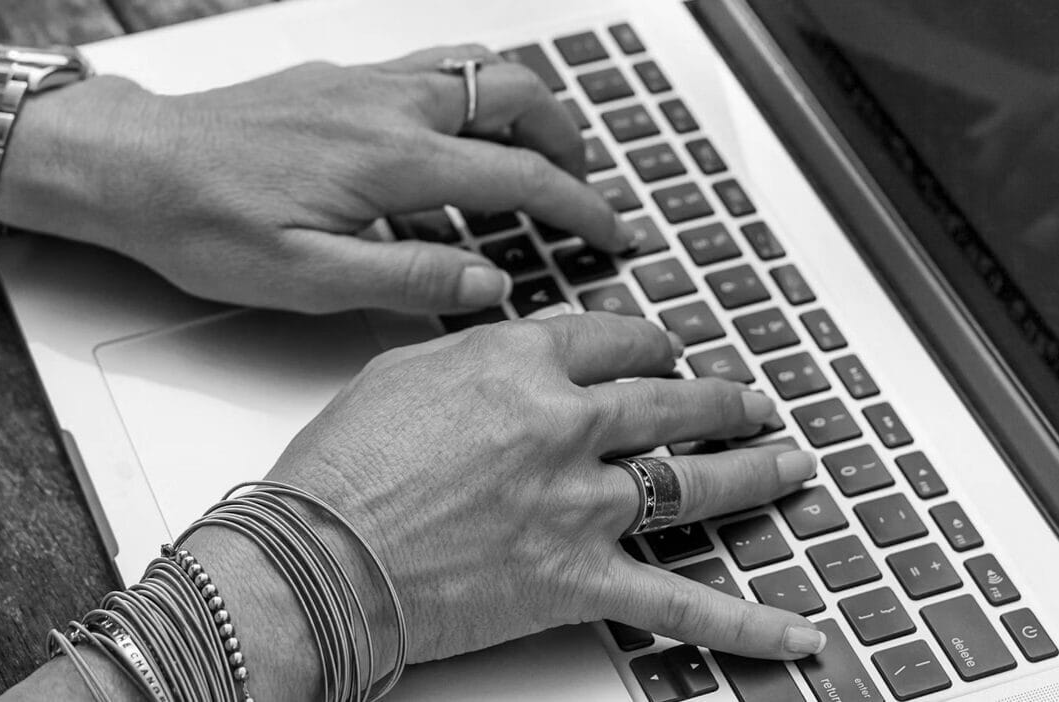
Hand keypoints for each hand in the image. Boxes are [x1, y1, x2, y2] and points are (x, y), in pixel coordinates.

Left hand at [0, 46, 633, 313]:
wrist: (132, 166)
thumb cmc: (203, 222)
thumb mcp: (307, 280)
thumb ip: (408, 279)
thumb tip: (489, 284)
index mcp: (391, 159)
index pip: (519, 176)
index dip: (579, 208)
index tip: (614, 233)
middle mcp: (386, 104)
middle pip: (514, 93)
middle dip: (567, 137)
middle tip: (584, 186)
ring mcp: (361, 82)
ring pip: (473, 68)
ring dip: (521, 104)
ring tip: (535, 152)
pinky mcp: (334, 78)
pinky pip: (427, 68)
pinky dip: (469, 95)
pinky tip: (451, 138)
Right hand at [266, 311, 823, 663]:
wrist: (316, 557)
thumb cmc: (341, 469)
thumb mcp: (399, 371)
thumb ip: (471, 353)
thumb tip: (506, 347)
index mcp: (518, 364)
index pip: (613, 340)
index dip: (648, 344)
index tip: (661, 351)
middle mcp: (564, 425)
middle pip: (671, 402)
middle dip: (720, 400)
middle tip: (746, 401)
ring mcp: (580, 504)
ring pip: (695, 482)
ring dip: (754, 473)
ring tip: (789, 463)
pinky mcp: (579, 580)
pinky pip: (682, 605)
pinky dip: (748, 624)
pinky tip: (796, 628)